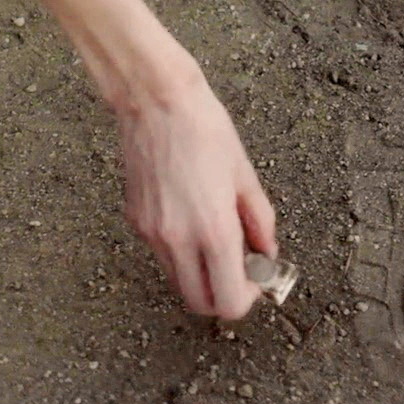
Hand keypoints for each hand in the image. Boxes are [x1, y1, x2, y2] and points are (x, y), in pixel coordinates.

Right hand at [115, 64, 277, 318]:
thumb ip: (260, 221)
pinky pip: (161, 253)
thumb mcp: (244, 174)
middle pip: (200, 303)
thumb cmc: (204, 127)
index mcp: (213, 230)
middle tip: (238, 267)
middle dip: (222, 295)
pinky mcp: (135, 220)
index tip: (256, 277)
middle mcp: (178, 240)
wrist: (155, 100)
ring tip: (215, 239)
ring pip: (178, 281)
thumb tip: (268, 252)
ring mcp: (152, 233)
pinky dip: (180, 251)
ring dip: (200, 275)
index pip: (229, 302)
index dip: (247, 299)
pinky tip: (190, 216)